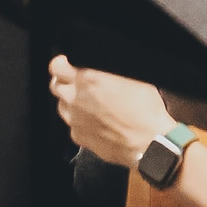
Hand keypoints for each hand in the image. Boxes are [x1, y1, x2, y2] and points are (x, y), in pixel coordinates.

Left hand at [49, 55, 174, 165]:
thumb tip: (99, 68)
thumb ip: (107, 71)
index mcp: (86, 79)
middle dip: (63, 83)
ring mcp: (75, 120)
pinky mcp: (80, 138)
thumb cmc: (146, 109)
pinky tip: (92, 122)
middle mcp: (75, 99)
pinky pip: (72, 126)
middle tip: (75, 84)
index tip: (65, 64)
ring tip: (85, 104)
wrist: (151, 142)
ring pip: (61, 106)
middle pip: (56, 86)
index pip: (56, 67)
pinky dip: (79, 123)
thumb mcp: (130, 77)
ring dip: (69, 102)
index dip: (60, 64)